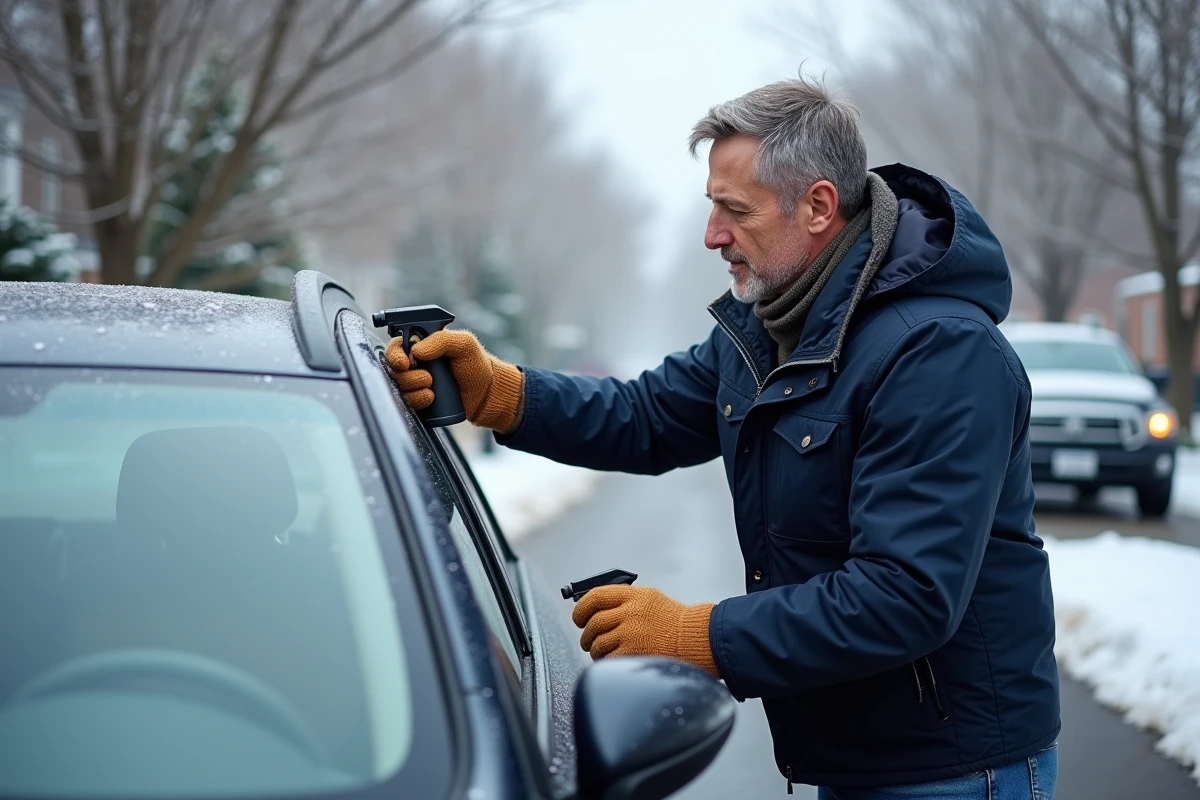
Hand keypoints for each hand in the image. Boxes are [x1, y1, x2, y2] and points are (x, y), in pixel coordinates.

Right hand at [385, 329, 524, 432]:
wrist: (487, 395)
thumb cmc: (476, 365)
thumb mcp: (464, 344)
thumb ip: (441, 340)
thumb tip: (416, 350)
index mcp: (423, 344)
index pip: (396, 345)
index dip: (395, 354)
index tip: (405, 363)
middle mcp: (416, 363)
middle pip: (393, 368)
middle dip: (407, 376)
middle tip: (428, 378)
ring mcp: (416, 382)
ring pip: (399, 386)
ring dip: (413, 389)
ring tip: (432, 389)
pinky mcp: (419, 399)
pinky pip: (406, 402)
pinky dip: (416, 401)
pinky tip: (431, 398)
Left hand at [572, 585, 718, 676]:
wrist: (697, 639)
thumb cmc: (673, 621)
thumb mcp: (650, 599)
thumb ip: (623, 601)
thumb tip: (593, 609)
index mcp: (634, 596)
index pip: (595, 596)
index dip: (581, 608)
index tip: (579, 617)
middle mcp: (631, 613)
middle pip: (593, 622)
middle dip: (587, 634)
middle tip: (589, 640)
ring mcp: (631, 634)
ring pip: (597, 643)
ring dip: (595, 650)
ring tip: (603, 652)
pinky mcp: (634, 654)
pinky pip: (607, 659)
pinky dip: (605, 661)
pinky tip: (611, 660)